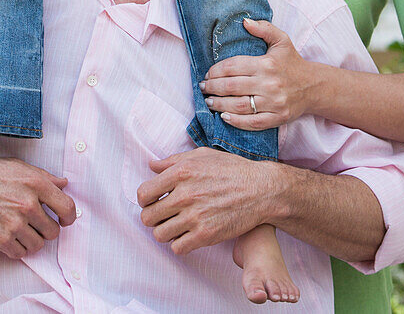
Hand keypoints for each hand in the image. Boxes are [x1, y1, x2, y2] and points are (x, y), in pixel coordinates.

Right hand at [0, 156, 76, 259]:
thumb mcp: (17, 166)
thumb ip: (43, 176)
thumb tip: (64, 184)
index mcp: (36, 183)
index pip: (67, 207)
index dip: (69, 216)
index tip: (64, 220)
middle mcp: (28, 204)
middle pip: (53, 230)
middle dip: (47, 229)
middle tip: (38, 225)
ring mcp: (14, 224)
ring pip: (38, 244)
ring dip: (33, 240)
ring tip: (23, 231)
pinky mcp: (1, 240)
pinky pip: (21, 253)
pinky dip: (18, 248)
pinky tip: (11, 237)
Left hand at [137, 147, 277, 253]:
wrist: (260, 189)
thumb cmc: (231, 169)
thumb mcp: (202, 155)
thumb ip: (173, 160)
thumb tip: (152, 166)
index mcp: (181, 172)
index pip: (143, 194)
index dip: (146, 200)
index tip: (154, 201)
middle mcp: (185, 194)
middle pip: (148, 217)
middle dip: (153, 217)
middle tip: (164, 215)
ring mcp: (195, 216)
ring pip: (159, 235)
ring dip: (165, 232)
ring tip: (176, 225)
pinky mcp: (206, 235)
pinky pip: (177, 248)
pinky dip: (180, 243)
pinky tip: (188, 234)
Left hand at [201, 18, 310, 128]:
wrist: (313, 86)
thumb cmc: (292, 62)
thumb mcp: (281, 40)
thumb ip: (263, 29)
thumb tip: (244, 21)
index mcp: (266, 64)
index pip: (233, 67)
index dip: (216, 71)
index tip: (207, 73)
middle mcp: (269, 84)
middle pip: (232, 87)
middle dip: (213, 87)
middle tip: (203, 87)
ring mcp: (273, 103)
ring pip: (239, 105)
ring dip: (219, 104)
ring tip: (208, 101)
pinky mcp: (277, 118)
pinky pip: (253, 122)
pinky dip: (236, 121)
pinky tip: (224, 117)